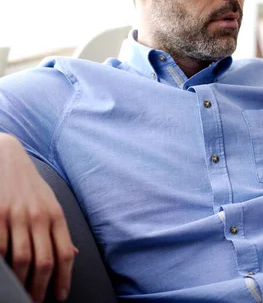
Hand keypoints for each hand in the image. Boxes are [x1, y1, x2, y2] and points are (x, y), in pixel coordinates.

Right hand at [0, 134, 76, 302]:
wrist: (6, 158)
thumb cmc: (29, 185)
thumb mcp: (51, 203)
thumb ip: (59, 230)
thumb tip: (72, 254)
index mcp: (56, 216)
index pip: (65, 253)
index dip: (64, 278)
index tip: (60, 295)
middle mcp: (39, 217)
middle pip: (44, 261)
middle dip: (41, 287)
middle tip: (36, 302)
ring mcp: (16, 217)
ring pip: (21, 260)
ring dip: (21, 283)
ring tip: (20, 294)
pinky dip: (1, 266)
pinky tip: (3, 276)